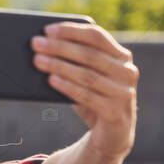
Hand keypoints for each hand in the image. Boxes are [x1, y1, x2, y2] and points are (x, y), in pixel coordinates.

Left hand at [31, 22, 138, 158]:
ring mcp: (124, 93)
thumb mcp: (87, 77)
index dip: (72, 31)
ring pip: (87, 75)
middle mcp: (127, 72)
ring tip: (38, 61)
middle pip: (89, 55)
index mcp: (122, 56)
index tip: (48, 29)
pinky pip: (87, 96)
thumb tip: (43, 48)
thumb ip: (75, 62)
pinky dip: (67, 86)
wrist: (111, 134)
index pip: (97, 36)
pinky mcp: (115, 112)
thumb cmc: (94, 98)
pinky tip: (51, 79)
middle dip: (60, 47)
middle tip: (36, 44)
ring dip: (60, 66)